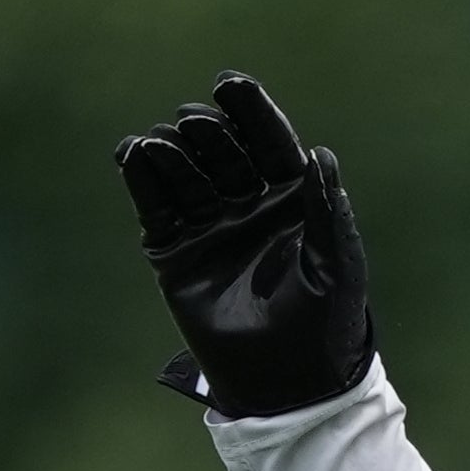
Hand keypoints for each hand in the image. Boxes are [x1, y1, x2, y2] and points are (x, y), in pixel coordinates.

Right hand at [114, 73, 375, 419]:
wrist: (287, 385)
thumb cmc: (326, 327)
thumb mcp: (336, 266)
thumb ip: (327, 211)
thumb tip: (321, 153)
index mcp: (293, 202)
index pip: (270, 144)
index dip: (252, 113)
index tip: (232, 85)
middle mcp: (249, 207)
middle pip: (223, 152)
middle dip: (208, 132)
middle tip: (195, 122)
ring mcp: (211, 227)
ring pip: (185, 173)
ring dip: (172, 151)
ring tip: (162, 143)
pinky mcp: (175, 252)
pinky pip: (155, 206)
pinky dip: (143, 177)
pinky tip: (133, 153)